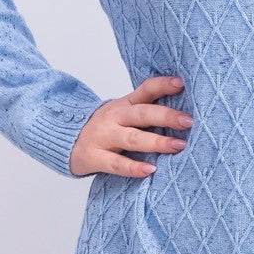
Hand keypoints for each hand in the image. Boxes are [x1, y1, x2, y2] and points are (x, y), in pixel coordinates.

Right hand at [69, 75, 193, 177]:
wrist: (65, 140)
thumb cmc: (105, 129)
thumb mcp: (122, 113)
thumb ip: (146, 111)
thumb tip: (184, 113)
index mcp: (124, 104)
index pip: (145, 90)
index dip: (163, 85)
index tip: (182, 83)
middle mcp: (114, 117)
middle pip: (142, 114)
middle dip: (166, 116)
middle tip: (188, 121)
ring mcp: (104, 137)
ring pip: (132, 138)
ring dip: (157, 142)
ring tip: (178, 146)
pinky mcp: (94, 157)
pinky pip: (117, 164)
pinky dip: (134, 167)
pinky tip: (150, 170)